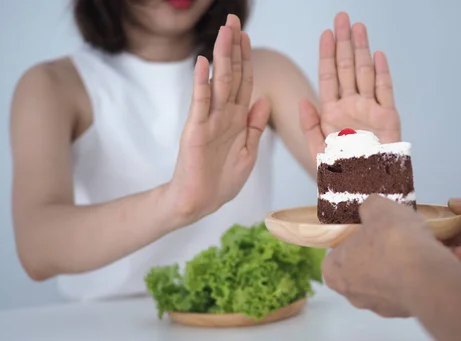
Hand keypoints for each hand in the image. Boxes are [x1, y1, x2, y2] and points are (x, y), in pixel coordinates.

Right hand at [166, 15, 269, 222]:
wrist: (200, 201)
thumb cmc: (222, 180)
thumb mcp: (248, 152)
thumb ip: (254, 126)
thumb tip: (264, 101)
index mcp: (238, 119)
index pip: (244, 81)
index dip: (247, 58)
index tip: (247, 35)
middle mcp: (223, 114)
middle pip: (231, 74)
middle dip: (233, 47)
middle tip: (233, 19)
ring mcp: (208, 120)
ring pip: (218, 82)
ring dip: (222, 56)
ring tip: (224, 31)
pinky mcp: (196, 130)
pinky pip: (200, 103)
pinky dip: (202, 83)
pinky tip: (204, 63)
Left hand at [299, 12, 400, 161]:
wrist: (365, 191)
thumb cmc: (340, 176)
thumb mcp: (318, 151)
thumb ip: (309, 126)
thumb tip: (304, 101)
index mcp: (332, 113)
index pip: (328, 77)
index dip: (326, 55)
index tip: (325, 33)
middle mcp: (351, 107)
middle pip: (346, 68)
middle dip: (344, 43)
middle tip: (342, 17)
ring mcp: (370, 110)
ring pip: (365, 73)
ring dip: (362, 50)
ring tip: (358, 27)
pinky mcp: (388, 118)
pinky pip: (385, 91)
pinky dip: (382, 73)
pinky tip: (378, 54)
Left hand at [322, 195, 450, 317]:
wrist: (427, 275)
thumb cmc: (392, 240)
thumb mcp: (378, 208)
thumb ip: (369, 208)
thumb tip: (370, 211)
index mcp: (335, 274)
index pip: (334, 258)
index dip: (349, 243)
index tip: (366, 233)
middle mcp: (353, 296)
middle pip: (359, 271)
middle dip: (374, 257)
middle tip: (390, 240)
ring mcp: (379, 308)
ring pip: (384, 284)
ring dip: (395, 269)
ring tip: (412, 250)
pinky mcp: (404, 312)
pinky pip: (405, 291)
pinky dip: (412, 279)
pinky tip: (423, 264)